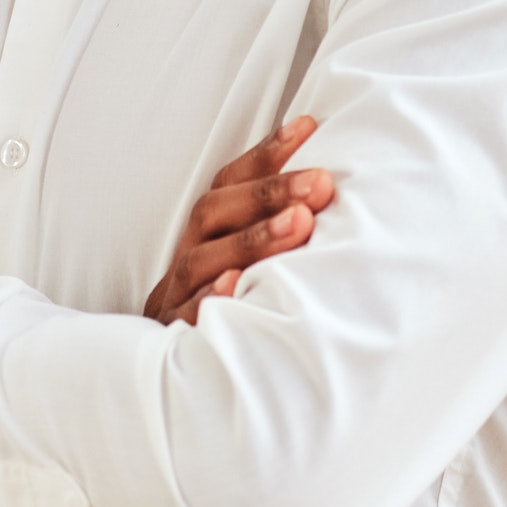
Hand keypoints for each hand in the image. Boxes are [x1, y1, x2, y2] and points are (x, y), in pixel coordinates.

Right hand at [144, 117, 334, 326]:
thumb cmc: (238, 307)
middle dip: (267, 195)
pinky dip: (210, 298)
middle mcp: (189, 257)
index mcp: (205, 234)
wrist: (187, 378)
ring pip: (200, 261)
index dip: (265, 155)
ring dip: (251, 241)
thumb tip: (333, 179)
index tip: (309, 128)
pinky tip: (237, 284)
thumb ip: (284, 223)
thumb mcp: (256, 262)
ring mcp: (176, 296)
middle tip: (320, 184)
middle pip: (212, 214)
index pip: (229, 183)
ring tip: (300, 224)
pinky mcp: (173, 337)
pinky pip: (186, 316)